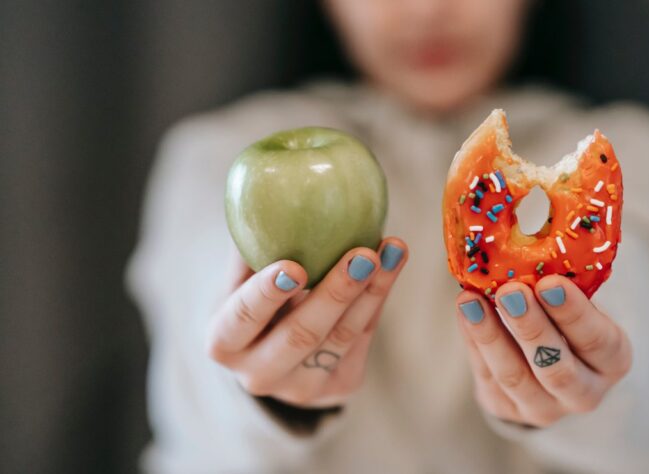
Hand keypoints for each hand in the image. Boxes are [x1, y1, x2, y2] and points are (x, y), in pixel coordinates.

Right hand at [207, 237, 407, 407]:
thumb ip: (251, 246)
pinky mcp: (339, 387)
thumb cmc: (253, 299)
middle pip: (301, 335)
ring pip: (341, 338)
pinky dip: (378, 298)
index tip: (293, 265)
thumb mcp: (240, 278)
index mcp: (224, 343)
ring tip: (392, 250)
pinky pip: (363, 338)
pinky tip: (392, 264)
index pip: (242, 319)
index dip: (266, 294)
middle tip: (362, 254)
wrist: (274, 354)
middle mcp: (258, 375)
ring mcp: (301, 389)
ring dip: (371, 291)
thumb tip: (266, 188)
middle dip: (335, 293)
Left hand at [456, 275, 631, 426]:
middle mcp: (584, 393)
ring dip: (490, 335)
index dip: (574, 313)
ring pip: (515, 376)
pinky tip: (465, 311)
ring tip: (471, 300)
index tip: (550, 283)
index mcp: (612, 361)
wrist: (547, 366)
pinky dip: (473, 340)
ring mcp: (544, 408)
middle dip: (531, 327)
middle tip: (510, 291)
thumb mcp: (578, 304)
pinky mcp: (506, 410)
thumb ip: (562, 286)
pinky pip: (486, 375)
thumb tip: (530, 243)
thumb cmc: (566, 321)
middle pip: (557, 368)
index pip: (598, 341)